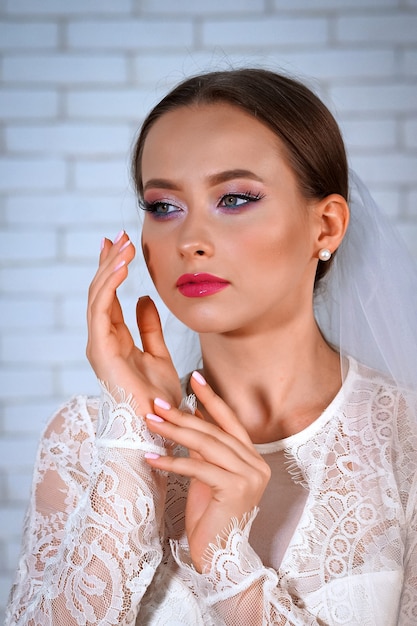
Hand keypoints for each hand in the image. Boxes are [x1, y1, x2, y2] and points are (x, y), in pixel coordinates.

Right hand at [86, 231, 181, 415]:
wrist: (159, 427)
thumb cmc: (158, 399)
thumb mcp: (158, 355)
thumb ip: (149, 328)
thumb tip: (143, 300)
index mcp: (115, 340)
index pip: (110, 298)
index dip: (113, 271)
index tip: (120, 246)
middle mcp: (103, 340)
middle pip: (101, 293)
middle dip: (109, 262)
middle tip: (119, 236)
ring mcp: (99, 345)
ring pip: (99, 296)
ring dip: (109, 268)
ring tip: (122, 244)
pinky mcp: (101, 350)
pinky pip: (101, 310)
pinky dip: (109, 286)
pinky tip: (121, 266)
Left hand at [144, 372, 270, 571]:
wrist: (220, 557)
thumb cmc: (211, 517)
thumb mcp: (207, 476)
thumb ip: (205, 449)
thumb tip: (190, 415)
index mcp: (252, 458)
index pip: (230, 421)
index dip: (212, 398)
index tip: (195, 377)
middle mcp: (256, 464)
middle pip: (215, 431)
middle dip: (183, 415)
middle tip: (157, 403)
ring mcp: (249, 477)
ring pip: (207, 445)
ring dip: (175, 431)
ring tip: (151, 421)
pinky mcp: (236, 490)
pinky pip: (199, 468)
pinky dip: (173, 461)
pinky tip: (152, 456)